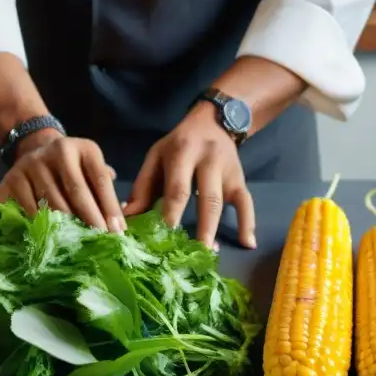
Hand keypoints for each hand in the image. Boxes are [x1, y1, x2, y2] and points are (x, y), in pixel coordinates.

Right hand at [0, 132, 124, 231]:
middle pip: (77, 191)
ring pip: (52, 204)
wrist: (34, 150)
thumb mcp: (91, 171)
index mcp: (84, 148)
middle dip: (91, 220)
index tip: (118, 232)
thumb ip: (104, 192)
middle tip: (99, 242)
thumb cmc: (72, 171)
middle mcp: (58, 151)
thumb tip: (118, 225)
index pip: (101, 180)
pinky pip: (29, 210)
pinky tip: (48, 240)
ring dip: (66, 227)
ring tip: (76, 245)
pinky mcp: (12, 179)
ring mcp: (33, 163)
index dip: (110, 208)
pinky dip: (40, 227)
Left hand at [124, 103, 255, 248]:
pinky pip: (247, 202)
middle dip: (201, 227)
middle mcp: (208, 160)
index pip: (178, 188)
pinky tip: (248, 244)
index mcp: (183, 153)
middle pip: (206, 197)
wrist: (213, 121)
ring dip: (217, 229)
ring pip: (224, 202)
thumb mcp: (156, 157)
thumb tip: (127, 217)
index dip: (171, 214)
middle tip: (192, 253)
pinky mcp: (240, 178)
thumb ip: (142, 187)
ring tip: (210, 254)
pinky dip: (249, 223)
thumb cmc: (178, 144)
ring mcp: (227, 170)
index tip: (163, 238)